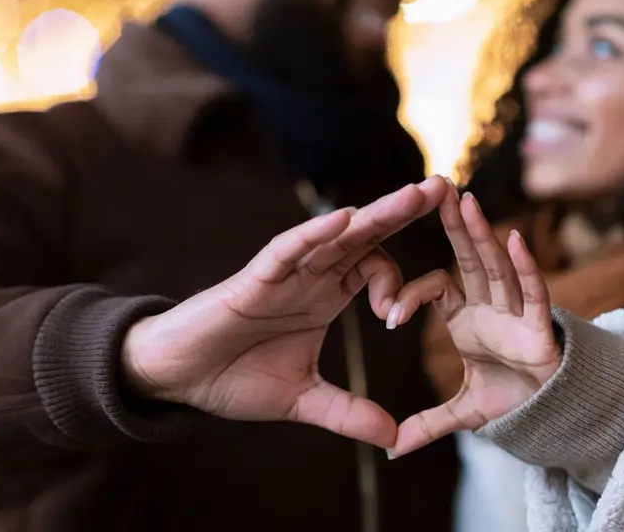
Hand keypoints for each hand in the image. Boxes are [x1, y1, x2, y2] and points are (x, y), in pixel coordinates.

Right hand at [120, 176, 448, 447]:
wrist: (178, 378)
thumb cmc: (233, 377)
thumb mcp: (302, 400)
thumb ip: (348, 412)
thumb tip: (393, 438)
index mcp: (325, 296)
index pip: (375, 269)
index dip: (397, 283)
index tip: (398, 315)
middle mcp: (310, 276)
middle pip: (365, 236)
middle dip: (404, 212)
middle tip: (445, 187)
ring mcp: (284, 273)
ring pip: (336, 234)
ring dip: (375, 213)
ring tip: (414, 193)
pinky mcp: (254, 279)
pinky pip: (288, 249)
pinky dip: (314, 234)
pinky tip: (344, 219)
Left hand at [380, 181, 561, 457]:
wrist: (554, 415)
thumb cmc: (511, 399)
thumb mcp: (463, 412)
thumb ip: (428, 424)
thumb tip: (391, 449)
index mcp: (466, 316)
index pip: (436, 289)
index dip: (412, 296)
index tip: (388, 317)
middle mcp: (490, 305)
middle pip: (468, 257)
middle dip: (453, 224)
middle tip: (435, 187)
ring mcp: (517, 311)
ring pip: (496, 266)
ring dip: (482, 233)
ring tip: (465, 200)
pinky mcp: (541, 325)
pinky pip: (533, 291)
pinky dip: (525, 267)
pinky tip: (514, 240)